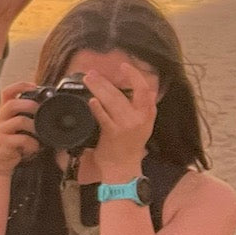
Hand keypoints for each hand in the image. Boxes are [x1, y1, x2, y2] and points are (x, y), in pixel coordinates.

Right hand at [0, 82, 40, 174]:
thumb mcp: (18, 127)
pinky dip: (31, 144)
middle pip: (12, 104)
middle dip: (30, 105)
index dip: (20, 86)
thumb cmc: (12, 143)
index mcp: (5, 112)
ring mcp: (0, 131)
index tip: (34, 86)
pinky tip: (33, 148)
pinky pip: (21, 139)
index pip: (7, 93)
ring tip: (40, 134)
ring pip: (19, 121)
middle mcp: (1, 119)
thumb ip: (27, 117)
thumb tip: (49, 108)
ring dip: (34, 126)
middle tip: (41, 112)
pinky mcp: (3, 143)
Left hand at [84, 63, 157, 180]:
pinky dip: (98, 108)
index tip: (124, 66)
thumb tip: (142, 92)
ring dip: (98, 88)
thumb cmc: (129, 147)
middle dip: (105, 81)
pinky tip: (91, 101)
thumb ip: (141, 109)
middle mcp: (139, 118)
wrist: (123, 169)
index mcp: (147, 114)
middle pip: (123, 93)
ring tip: (88, 80)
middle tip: (92, 74)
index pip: (144, 89)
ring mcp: (126, 126)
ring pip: (112, 101)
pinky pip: (104, 118)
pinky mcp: (113, 134)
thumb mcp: (142, 126)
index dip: (135, 75)